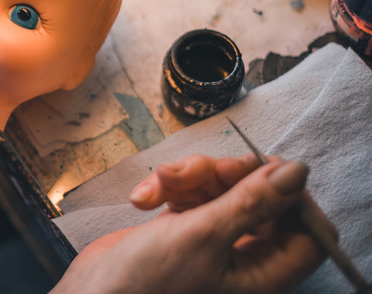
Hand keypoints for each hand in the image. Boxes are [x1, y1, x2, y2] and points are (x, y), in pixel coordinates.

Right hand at [51, 157, 332, 293]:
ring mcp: (211, 239)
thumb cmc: (147, 283)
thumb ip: (253, 201)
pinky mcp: (181, 226)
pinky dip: (167, 187)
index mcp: (263, 274)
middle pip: (260, 198)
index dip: (294, 197)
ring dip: (189, 176)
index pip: (307, 231)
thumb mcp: (203, 236)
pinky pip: (189, 192)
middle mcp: (242, 256)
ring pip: (220, 187)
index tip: (266, 170)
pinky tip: (143, 199)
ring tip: (160, 181)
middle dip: (229, 175)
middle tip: (208, 168)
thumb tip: (298, 171)